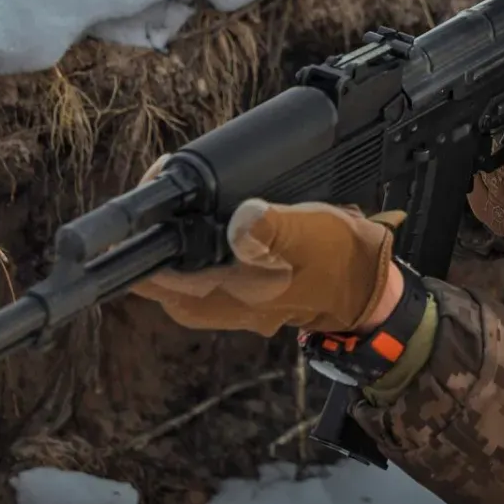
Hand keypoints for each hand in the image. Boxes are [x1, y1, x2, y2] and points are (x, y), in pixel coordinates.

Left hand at [130, 198, 404, 336]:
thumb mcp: (310, 234)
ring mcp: (221, 305)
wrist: (366, 289)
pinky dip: (184, 251)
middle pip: (153, 278)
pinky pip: (189, 275)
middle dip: (145, 240)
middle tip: (151, 197)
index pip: (155, 276)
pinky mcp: (231, 296)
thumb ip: (274, 228)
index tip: (141, 201)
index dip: (137, 240)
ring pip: (169, 278)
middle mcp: (214, 306)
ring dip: (163, 245)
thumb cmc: (339, 261)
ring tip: (166, 207)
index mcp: (224, 294)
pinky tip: (194, 227)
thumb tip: (240, 221)